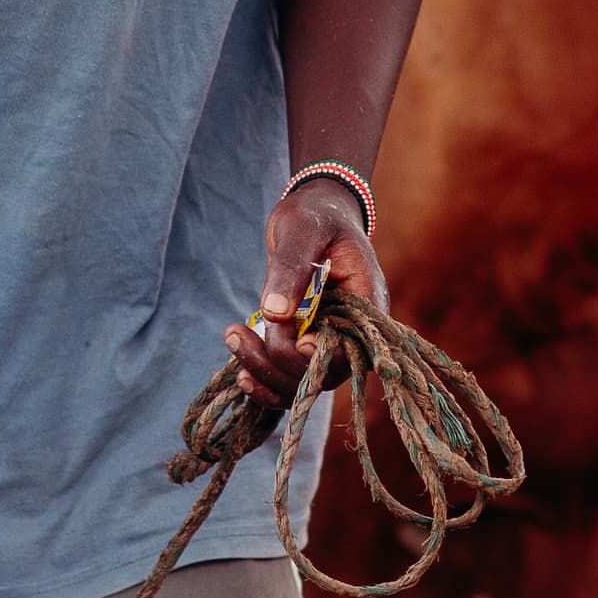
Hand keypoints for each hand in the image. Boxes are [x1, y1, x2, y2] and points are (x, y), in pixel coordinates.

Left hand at [224, 177, 385, 406]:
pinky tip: (241, 372)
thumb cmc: (314, 216)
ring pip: (301, 382)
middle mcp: (352, 332)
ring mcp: (330, 342)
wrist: (314, 215)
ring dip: (263, 371)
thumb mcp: (302, 231)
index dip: (320, 356)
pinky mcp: (307, 345)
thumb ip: (291, 268)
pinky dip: (265, 380)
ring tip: (231, 337)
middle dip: (276, 361)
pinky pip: (290, 379)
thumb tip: (276, 312)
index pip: (351, 350)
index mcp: (366, 303)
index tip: (295, 339)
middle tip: (235, 332)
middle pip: (321, 374)